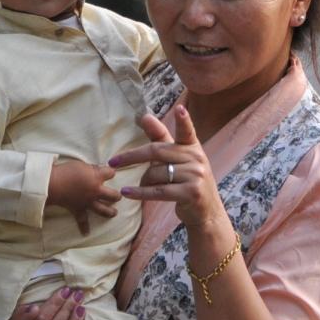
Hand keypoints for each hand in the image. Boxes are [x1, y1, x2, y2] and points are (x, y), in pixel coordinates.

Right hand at [47, 160, 120, 234]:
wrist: (52, 184)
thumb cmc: (65, 171)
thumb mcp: (81, 165)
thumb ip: (91, 169)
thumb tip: (97, 171)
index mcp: (97, 178)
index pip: (110, 173)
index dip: (110, 172)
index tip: (109, 173)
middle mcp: (95, 191)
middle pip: (113, 195)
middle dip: (116, 195)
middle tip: (117, 196)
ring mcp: (88, 202)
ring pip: (103, 209)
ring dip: (109, 212)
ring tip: (114, 213)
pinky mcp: (78, 209)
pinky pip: (82, 220)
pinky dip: (83, 228)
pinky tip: (86, 234)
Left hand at [112, 105, 227, 233]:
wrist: (206, 211)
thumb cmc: (187, 182)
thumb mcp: (177, 159)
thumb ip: (161, 139)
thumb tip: (145, 116)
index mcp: (193, 147)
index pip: (187, 131)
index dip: (184, 120)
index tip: (180, 109)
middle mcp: (196, 158)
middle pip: (157, 152)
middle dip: (133, 157)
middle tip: (113, 162)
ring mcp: (195, 176)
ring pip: (156, 173)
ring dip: (143, 181)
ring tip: (141, 186)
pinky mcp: (191, 193)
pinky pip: (158, 191)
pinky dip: (140, 193)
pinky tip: (127, 193)